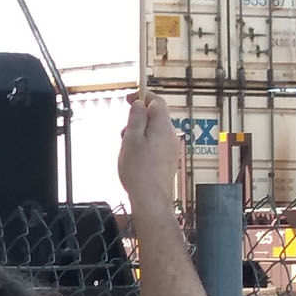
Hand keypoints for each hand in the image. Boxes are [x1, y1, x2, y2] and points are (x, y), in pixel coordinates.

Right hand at [117, 92, 179, 212]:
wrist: (151, 199)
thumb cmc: (139, 170)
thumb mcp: (131, 139)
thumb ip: (136, 118)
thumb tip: (140, 104)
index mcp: (163, 127)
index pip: (157, 101)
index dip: (143, 96)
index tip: (129, 99)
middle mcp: (171, 136)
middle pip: (155, 117)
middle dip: (138, 120)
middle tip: (123, 133)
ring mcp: (171, 149)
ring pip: (154, 132)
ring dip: (139, 134)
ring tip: (127, 150)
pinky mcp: (169, 160)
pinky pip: (156, 145)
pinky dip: (144, 145)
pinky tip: (135, 160)